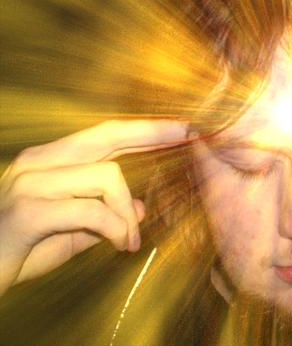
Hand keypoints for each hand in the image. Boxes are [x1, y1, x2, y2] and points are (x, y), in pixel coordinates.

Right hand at [0, 120, 189, 295]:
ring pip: (107, 176)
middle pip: (106, 135)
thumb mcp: (71, 232)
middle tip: (186, 133)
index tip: (177, 126)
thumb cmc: (20, 251)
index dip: (143, 129)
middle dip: (151, 132)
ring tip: (129, 242)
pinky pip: (91, 210)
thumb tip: (141, 205)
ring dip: (127, 213)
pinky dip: (115, 228)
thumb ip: (104, 216)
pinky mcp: (28, 210)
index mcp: (48, 161)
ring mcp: (31, 183)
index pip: (104, 135)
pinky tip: (120, 245)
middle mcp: (38, 162)